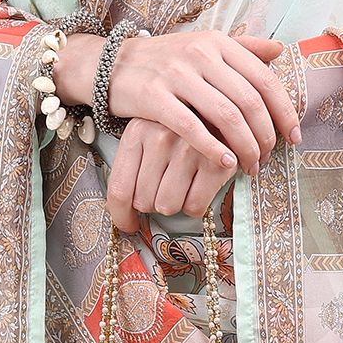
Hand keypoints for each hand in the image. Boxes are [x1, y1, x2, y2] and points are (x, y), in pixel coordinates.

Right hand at [54, 28, 299, 174]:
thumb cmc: (165, 60)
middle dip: (265, 136)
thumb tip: (280, 49)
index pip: (264, 78)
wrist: (112, 63)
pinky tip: (226, 163)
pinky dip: (214, 148)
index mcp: (219, 43)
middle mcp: (201, 54)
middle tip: (267, 159)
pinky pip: (192, 127)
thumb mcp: (205, 45)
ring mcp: (177, 74)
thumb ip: (243, 48)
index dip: (284, 110)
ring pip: (225, 115)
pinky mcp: (154, 97)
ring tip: (250, 166)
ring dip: (245, 146)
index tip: (293, 136)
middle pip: (248, 100)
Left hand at [106, 120, 235, 234]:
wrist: (223, 117)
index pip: (119, 188)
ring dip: (174, 204)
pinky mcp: (215, 163)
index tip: (129, 225)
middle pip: (144, 202)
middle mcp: (161, 137)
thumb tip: (120, 210)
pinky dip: (195, 206)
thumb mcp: (149, 138)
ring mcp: (190, 148)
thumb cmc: (180, 134)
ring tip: (183, 185)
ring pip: (168, 206)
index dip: (121, 215)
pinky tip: (199, 187)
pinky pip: (194, 206)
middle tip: (165, 189)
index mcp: (137, 132)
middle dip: (153, 203)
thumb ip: (133, 167)